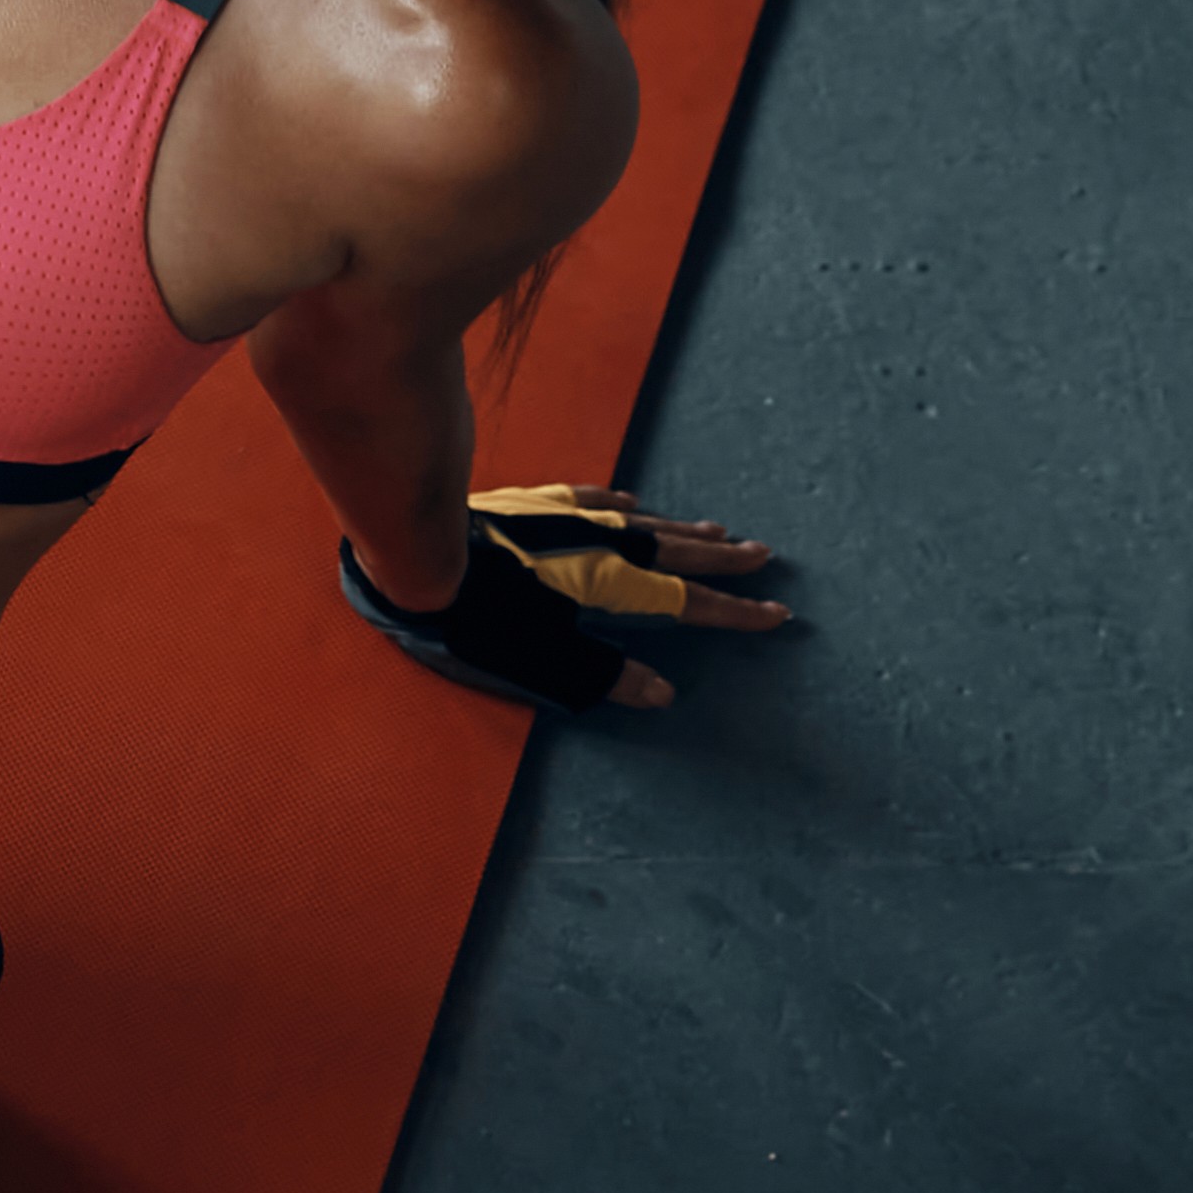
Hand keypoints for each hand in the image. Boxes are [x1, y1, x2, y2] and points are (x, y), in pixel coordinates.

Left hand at [333, 484, 792, 716]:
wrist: (416, 554)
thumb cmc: (474, 620)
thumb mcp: (538, 663)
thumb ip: (600, 677)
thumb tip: (662, 692)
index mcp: (608, 587)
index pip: (686, 602)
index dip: (732, 612)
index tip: (775, 615)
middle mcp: (598, 544)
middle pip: (675, 549)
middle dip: (720, 557)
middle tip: (762, 556)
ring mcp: (566, 517)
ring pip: (641, 520)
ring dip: (682, 528)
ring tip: (717, 529)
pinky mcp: (530, 502)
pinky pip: (592, 499)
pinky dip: (622, 505)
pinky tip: (631, 503)